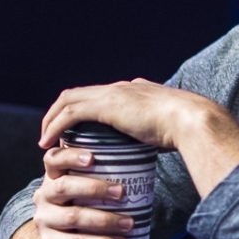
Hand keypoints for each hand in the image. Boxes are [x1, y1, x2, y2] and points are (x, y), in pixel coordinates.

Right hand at [8, 146, 132, 238]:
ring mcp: (44, 221)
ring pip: (73, 216)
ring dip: (105, 220)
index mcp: (53, 178)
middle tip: (122, 193)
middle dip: (95, 188)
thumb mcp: (88, 195)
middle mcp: (44, 196)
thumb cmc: (86, 216)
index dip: (70, 156)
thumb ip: (101, 179)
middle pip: (64, 186)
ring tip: (129, 223)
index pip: (53, 159)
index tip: (92, 158)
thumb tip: (139, 165)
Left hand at [39, 79, 238, 196]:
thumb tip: (169, 150)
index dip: (86, 109)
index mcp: (136, 91)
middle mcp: (121, 87)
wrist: (192, 120)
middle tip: (52, 134)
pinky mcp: (106, 105)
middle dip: (61, 112)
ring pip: (69, 100)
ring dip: (52, 119)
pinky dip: (55, 126)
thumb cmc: (190, 130)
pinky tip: (48, 142)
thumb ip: (164, 137)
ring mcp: (113, 93)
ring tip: (45, 140)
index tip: (79, 129)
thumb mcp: (173, 131)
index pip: (102, 95)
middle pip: (79, 94)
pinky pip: (70, 114)